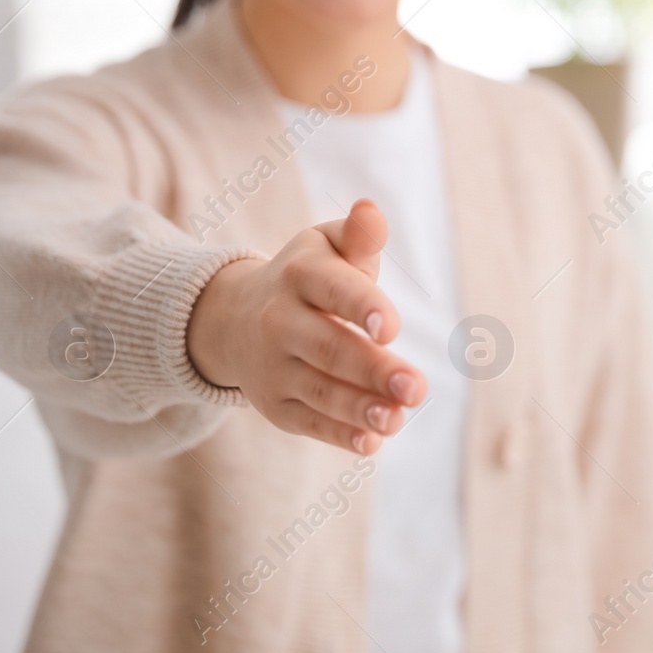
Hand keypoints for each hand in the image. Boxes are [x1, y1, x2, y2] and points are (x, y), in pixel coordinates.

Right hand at [187, 198, 424, 453]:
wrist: (235, 318)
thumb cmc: (309, 277)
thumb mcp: (327, 248)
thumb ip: (357, 236)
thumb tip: (371, 211)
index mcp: (300, 275)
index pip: (332, 291)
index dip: (362, 307)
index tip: (391, 327)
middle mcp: (279, 322)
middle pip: (329, 349)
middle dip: (373, 370)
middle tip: (417, 387)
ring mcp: (273, 368)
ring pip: (320, 391)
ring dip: (361, 407)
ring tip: (400, 417)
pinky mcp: (276, 406)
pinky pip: (310, 422)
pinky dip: (341, 434)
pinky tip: (373, 441)